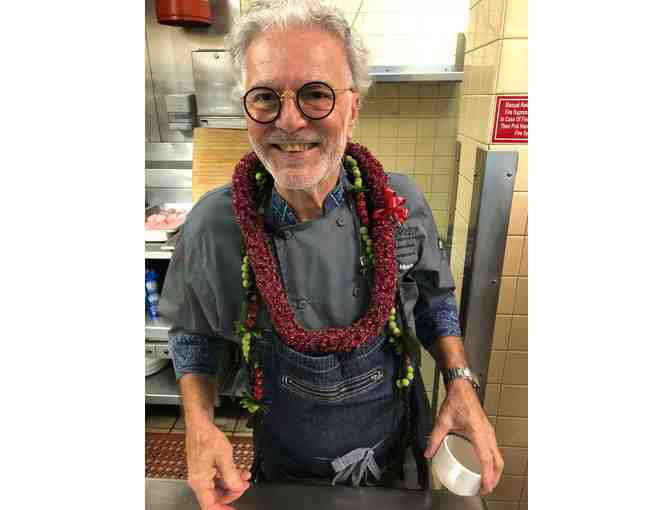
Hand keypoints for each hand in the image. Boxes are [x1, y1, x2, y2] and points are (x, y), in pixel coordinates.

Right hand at [185, 419, 251, 509]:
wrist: (199, 424)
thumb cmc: (207, 437)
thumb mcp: (224, 457)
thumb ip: (231, 476)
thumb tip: (238, 488)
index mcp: (200, 482)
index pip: (209, 506)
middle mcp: (198, 481)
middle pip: (215, 498)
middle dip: (232, 493)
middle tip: (244, 486)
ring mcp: (201, 476)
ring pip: (218, 489)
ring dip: (232, 484)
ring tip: (245, 477)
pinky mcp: (204, 470)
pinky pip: (217, 479)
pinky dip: (229, 477)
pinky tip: (239, 471)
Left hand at [424, 379, 503, 494]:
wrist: (462, 388)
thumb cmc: (456, 402)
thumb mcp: (442, 422)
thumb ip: (435, 439)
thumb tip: (428, 453)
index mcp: (478, 433)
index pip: (486, 459)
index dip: (487, 476)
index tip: (485, 487)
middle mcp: (487, 434)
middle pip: (497, 461)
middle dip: (494, 477)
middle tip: (486, 488)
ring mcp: (490, 432)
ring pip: (498, 456)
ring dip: (495, 470)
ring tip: (487, 480)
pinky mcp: (488, 431)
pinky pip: (495, 449)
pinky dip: (494, 461)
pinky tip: (486, 465)